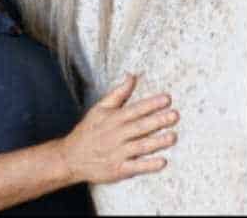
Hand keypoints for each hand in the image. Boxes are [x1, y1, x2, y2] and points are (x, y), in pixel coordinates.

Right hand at [59, 74, 178, 184]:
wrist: (71, 157)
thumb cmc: (89, 130)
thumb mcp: (99, 108)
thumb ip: (118, 93)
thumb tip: (132, 76)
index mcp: (113, 119)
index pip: (135, 109)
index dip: (151, 104)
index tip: (167, 99)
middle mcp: (116, 135)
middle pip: (139, 127)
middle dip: (157, 121)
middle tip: (175, 115)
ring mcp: (117, 153)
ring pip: (140, 146)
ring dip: (157, 142)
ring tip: (173, 136)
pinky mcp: (118, 169)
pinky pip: (135, 167)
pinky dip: (148, 165)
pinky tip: (162, 162)